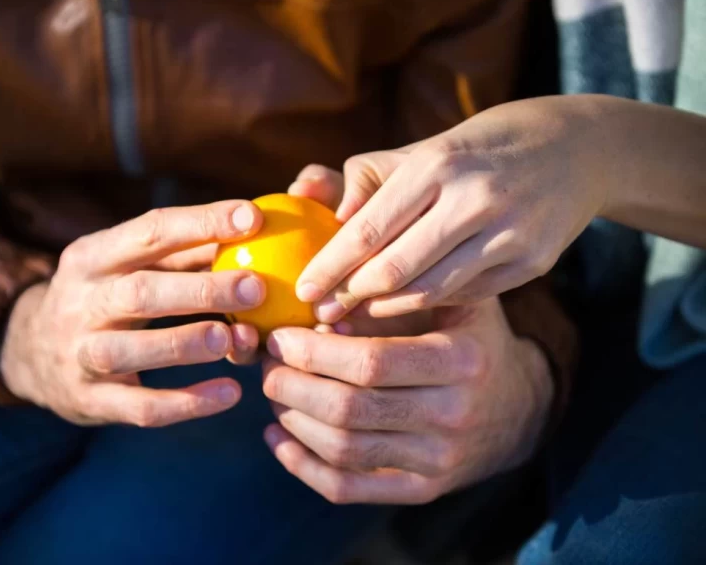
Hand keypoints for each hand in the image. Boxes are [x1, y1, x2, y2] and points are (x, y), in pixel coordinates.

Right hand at [0, 201, 266, 425]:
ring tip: (235, 339)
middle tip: (256, 288)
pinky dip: (187, 403)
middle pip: (140, 292)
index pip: (149, 231)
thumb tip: (253, 228)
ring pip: (130, 350)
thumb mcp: (127, 266)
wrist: (30, 354)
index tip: (252, 219)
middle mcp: (81, 302)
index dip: (201, 223)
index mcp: (93, 256)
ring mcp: (81, 354)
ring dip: (185, 344)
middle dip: (200, 290)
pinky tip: (230, 394)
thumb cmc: (104, 298)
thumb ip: (184, 254)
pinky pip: (141, 407)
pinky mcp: (91, 401)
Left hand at [262, 297, 552, 503]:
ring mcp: (439, 460)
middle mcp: (453, 415)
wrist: (518, 406)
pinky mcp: (422, 489)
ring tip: (273, 392)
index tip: (280, 336)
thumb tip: (319, 304)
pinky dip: (303, 466)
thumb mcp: (450, 299)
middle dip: (292, 385)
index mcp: (461, 360)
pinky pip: (349, 488)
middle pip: (350, 409)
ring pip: (343, 449)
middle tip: (266, 364)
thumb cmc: (470, 337)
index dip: (314, 351)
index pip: (371, 363)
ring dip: (292, 420)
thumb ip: (393, 294)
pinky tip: (278, 439)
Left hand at [295, 96, 611, 321]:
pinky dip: (429, 303)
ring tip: (356, 315)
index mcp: (437, 163)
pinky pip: (465, 295)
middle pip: (395, 269)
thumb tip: (331, 217)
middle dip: (351, 297)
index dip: (330, 266)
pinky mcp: (532, 262)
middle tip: (323, 314)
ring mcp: (509, 233)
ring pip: (429, 291)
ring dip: (385, 310)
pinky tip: (405, 307)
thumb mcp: (425, 149)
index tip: (303, 290)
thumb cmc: (478, 149)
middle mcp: (474, 198)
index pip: (368, 228)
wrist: (578, 148)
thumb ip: (371, 178)